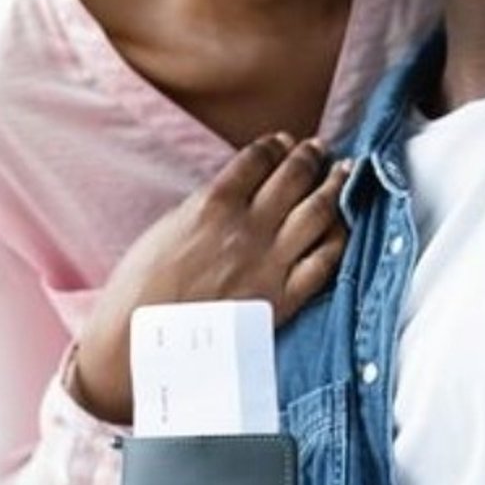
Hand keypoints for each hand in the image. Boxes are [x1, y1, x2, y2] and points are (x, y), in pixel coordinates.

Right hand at [69, 133, 350, 424]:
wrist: (144, 344)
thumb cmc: (142, 287)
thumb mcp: (167, 227)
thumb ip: (205, 205)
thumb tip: (235, 192)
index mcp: (214, 204)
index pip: (258, 159)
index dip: (276, 145)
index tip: (284, 140)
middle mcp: (249, 227)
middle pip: (293, 177)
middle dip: (309, 156)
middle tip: (317, 148)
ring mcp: (271, 263)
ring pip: (318, 212)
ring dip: (333, 185)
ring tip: (343, 171)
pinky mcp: (284, 298)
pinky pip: (325, 262)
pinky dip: (338, 237)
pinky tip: (343, 225)